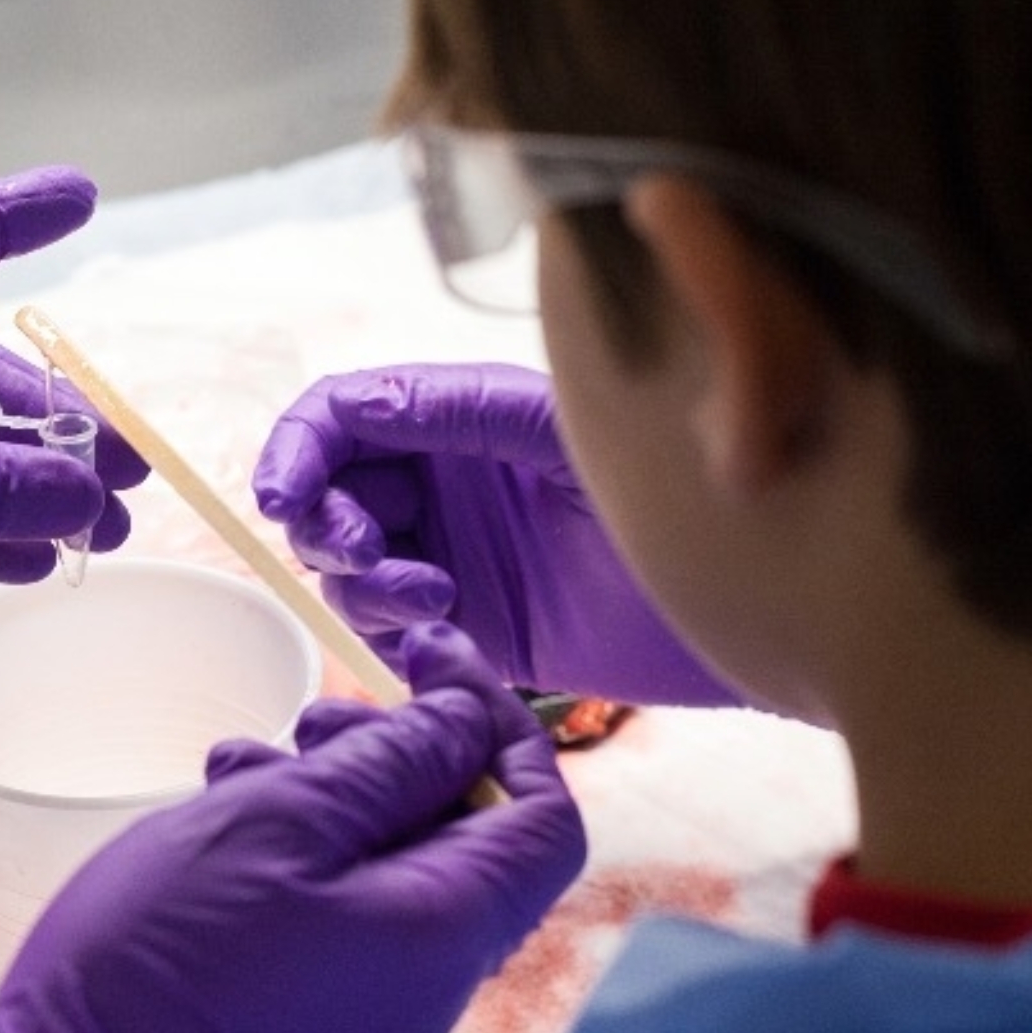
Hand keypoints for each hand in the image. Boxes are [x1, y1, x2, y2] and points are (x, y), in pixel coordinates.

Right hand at [0, 625, 586, 1032]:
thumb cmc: (171, 955)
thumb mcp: (282, 821)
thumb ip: (390, 764)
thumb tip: (465, 722)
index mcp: (445, 931)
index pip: (545, 818)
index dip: (502, 724)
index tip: (430, 660)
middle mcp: (430, 977)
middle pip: (467, 833)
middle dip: (399, 751)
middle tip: (313, 720)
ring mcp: (375, 1001)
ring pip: (392, 861)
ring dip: (333, 791)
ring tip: (245, 764)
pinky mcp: (319, 1008)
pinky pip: (345, 906)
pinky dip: (301, 844)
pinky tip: (227, 812)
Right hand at [253, 363, 740, 707]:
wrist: (749, 598)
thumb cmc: (677, 492)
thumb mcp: (564, 433)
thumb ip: (465, 410)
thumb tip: (363, 402)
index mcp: (463, 416)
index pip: (345, 413)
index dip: (299, 446)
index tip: (282, 494)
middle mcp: (446, 480)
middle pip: (329, 490)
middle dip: (324, 521)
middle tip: (368, 553)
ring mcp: (452, 553)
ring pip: (347, 565)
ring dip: (363, 582)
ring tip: (432, 600)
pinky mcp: (468, 626)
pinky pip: (386, 627)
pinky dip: (390, 630)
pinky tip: (445, 630)